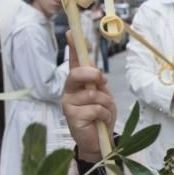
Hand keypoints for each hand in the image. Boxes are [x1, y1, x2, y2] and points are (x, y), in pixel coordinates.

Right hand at [62, 30, 115, 161]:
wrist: (98, 142)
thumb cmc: (100, 117)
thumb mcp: (103, 97)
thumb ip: (98, 84)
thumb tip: (95, 70)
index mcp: (78, 84)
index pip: (74, 63)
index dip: (73, 47)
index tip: (71, 32)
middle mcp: (69, 91)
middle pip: (78, 73)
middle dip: (93, 75)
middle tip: (102, 83)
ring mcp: (68, 103)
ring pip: (93, 94)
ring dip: (105, 104)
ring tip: (103, 113)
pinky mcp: (72, 116)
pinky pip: (95, 109)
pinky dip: (104, 115)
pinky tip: (100, 122)